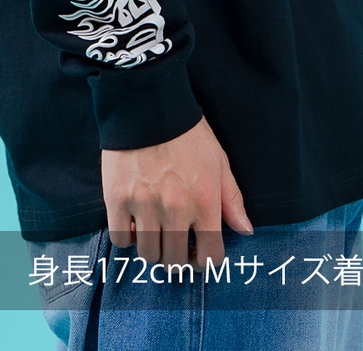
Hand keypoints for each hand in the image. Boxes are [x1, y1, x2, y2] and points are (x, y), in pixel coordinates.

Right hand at [101, 115, 253, 270]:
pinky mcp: (117, 198)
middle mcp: (175, 209)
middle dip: (177, 256)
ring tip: (154, 230)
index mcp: (204, 201)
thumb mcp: (218, 160)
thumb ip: (231, 199)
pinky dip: (126, 236)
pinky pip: (120, 239)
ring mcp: (144, 205)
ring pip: (148, 255)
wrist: (147, 102)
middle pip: (175, 261)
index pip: (209, 257)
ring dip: (152, 248)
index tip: (198, 250)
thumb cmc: (187, 131)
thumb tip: (245, 230)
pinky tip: (133, 221)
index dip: (205, 259)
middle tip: (175, 242)